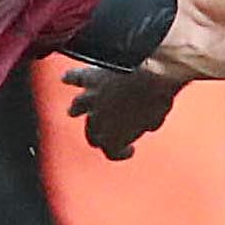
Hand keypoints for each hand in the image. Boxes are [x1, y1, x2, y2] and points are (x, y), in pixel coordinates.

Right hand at [63, 60, 184, 159]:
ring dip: (77, 109)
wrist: (150, 72)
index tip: (129, 148)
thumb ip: (148, 124)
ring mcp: (91, 99)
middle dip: (98, 133)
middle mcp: (98, 122)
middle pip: (92, 134)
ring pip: (77, 108)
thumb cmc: (158, 97)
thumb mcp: (157, 117)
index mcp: (116, 138)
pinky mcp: (89, 78)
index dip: (120, 152)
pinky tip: (66, 79)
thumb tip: (147, 125)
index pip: (112, 152)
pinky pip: (74, 78)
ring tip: (74, 111)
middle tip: (104, 130)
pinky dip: (70, 78)